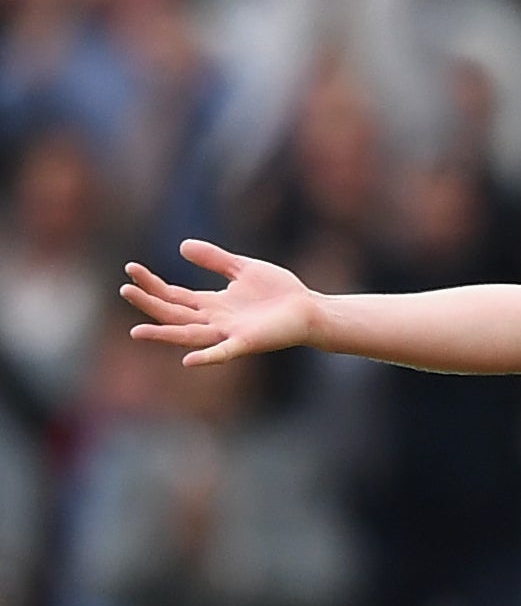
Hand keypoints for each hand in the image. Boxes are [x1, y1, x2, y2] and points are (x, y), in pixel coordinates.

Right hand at [121, 240, 323, 366]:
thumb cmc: (279, 291)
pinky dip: (207, 357)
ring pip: (189, 335)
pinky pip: (224, 352)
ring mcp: (230, 333)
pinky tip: (188, 360)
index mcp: (212, 304)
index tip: (131, 268)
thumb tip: (181, 245)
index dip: (152, 284)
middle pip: (174, 314)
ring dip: (165, 333)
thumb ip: (214, 259)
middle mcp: (215, 321)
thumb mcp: (242, 268)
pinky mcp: (248, 342)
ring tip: (137, 331)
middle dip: (150, 304)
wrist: (310, 309)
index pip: (173, 295)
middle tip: (125, 289)